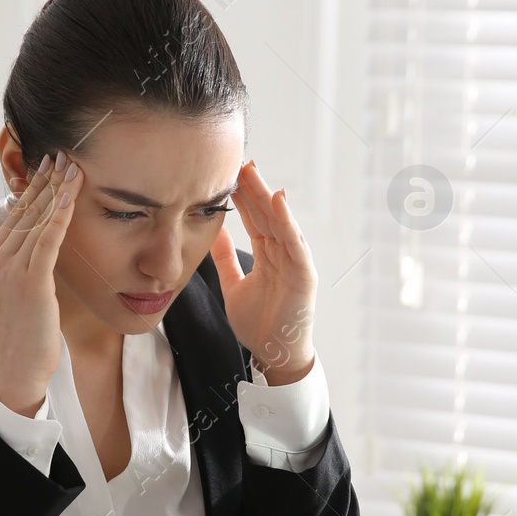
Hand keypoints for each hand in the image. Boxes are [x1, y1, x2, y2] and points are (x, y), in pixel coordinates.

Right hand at [0, 150, 83, 415]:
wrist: (16, 370)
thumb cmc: (26, 336)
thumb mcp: (22, 293)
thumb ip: (28, 264)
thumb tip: (39, 241)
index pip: (16, 214)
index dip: (34, 188)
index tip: (49, 166)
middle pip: (25, 210)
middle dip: (45, 180)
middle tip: (62, 153)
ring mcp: (11, 269)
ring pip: (36, 219)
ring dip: (56, 190)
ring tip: (72, 165)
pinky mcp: (30, 282)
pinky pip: (47, 240)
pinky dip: (60, 215)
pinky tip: (71, 196)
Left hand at [210, 159, 316, 384]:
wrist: (273, 354)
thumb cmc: (258, 325)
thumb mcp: (233, 286)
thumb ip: (225, 260)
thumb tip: (211, 234)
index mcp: (269, 256)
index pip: (255, 219)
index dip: (243, 197)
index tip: (229, 174)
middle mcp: (283, 254)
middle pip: (267, 215)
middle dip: (254, 189)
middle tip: (239, 162)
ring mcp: (295, 263)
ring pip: (280, 222)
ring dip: (267, 197)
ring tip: (254, 172)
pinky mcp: (304, 275)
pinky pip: (295, 244)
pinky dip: (287, 222)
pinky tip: (278, 201)